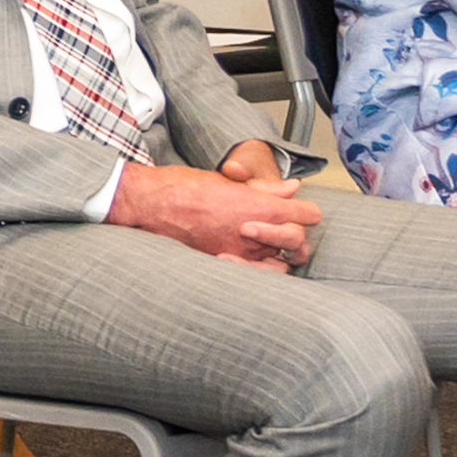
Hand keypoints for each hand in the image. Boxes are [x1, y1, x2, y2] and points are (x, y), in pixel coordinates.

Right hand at [112, 157, 321, 269]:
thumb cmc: (183, 187)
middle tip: (283, 230)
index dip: (306, 212)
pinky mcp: (223, 266)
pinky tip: (247, 260)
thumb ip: (264, 188)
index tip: (300, 211)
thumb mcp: (228, 180)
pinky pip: (254, 276)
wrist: (148, 204)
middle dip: (293, 236)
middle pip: (298, 242)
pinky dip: (256, 270)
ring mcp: (240, 253)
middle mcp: (256, 234)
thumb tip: (292, 189)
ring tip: (267, 248)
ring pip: (279, 263)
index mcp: (261, 206)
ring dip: (277, 256)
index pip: (307, 215)